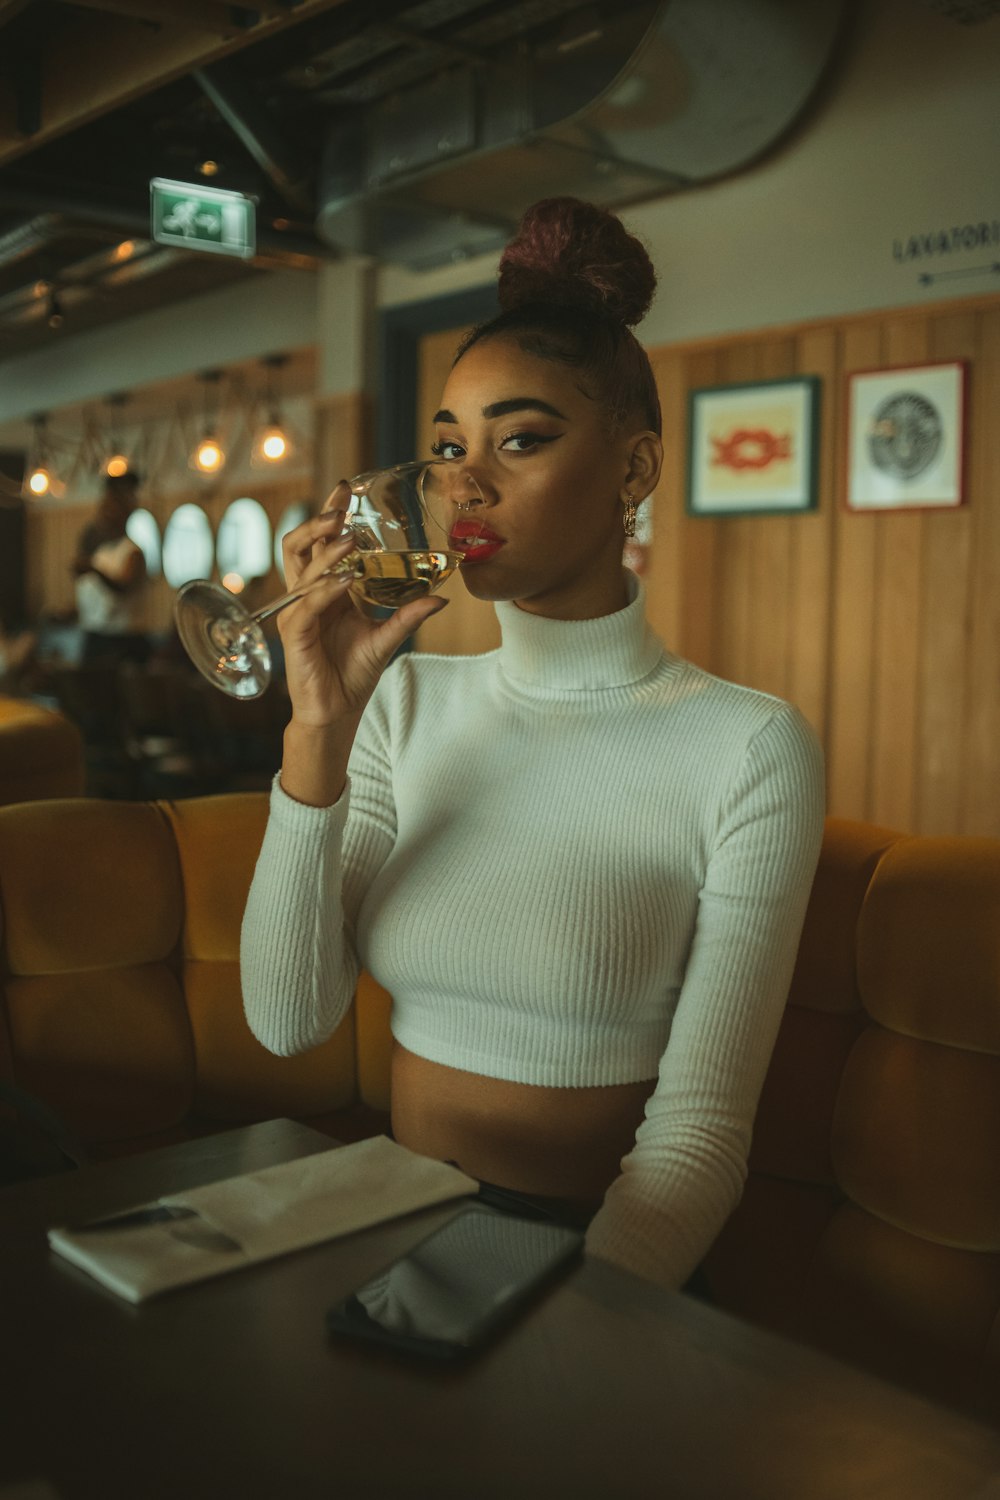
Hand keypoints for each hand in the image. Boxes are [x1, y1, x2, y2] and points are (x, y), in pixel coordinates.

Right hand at [277, 483, 447, 729]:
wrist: (337, 712)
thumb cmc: (353, 674)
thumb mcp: (387, 638)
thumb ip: (408, 615)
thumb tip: (441, 598)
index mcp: (327, 591)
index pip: (322, 544)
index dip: (330, 516)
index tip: (346, 490)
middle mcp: (308, 596)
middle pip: (302, 545)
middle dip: (319, 520)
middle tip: (340, 503)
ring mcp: (298, 612)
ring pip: (299, 567)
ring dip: (324, 549)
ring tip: (347, 537)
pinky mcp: (294, 632)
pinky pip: (307, 603)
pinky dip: (325, 589)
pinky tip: (344, 580)